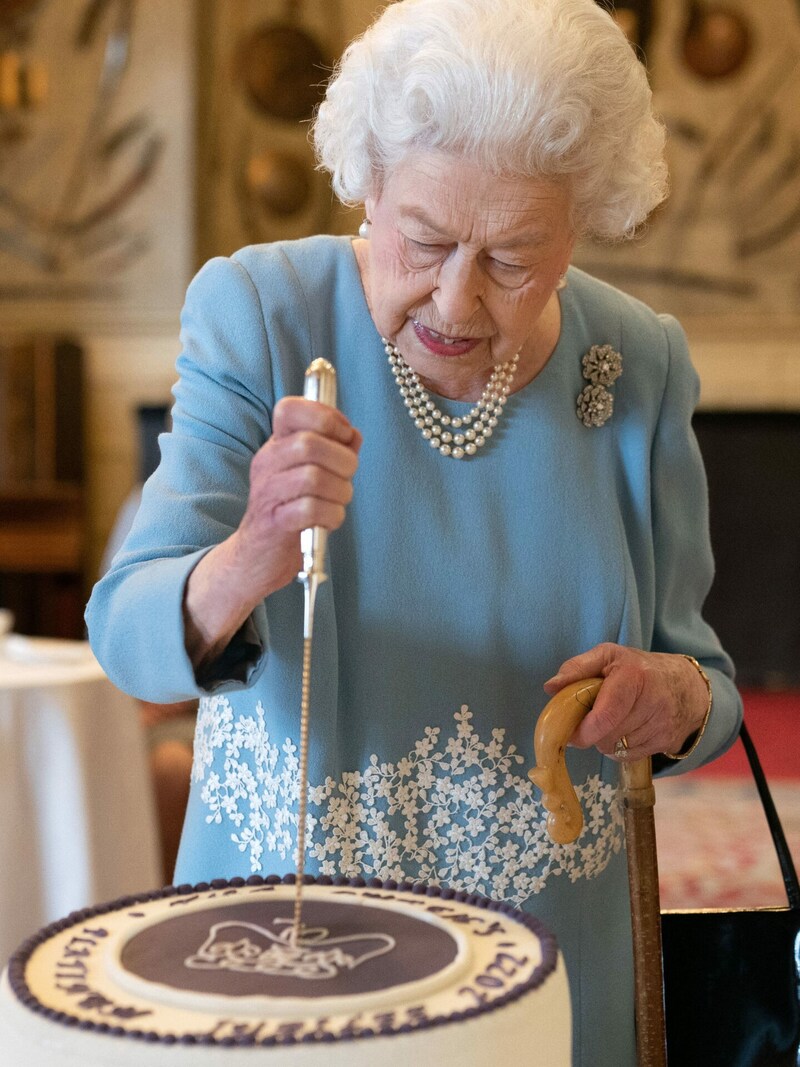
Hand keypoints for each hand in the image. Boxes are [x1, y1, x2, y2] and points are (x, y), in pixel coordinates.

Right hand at [232, 396, 361, 594]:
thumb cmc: (291, 509)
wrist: (258, 555)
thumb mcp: (311, 472)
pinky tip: (329, 519)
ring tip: (339, 501)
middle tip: (346, 477)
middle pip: (309, 443)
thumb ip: (334, 450)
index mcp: (277, 444)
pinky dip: (331, 515)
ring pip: (312, 477)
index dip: (325, 416)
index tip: (343, 437)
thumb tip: (353, 435)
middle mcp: (267, 462)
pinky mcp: (273, 523)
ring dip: (340, 491)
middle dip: (342, 461)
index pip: (289, 408)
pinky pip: (310, 510)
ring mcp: (267, 492)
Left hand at [543, 643, 709, 759]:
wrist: (686, 685)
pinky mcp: (668, 743)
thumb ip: (577, 668)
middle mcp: (654, 703)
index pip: (606, 716)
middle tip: (590, 720)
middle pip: (608, 737)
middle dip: (592, 733)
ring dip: (606, 740)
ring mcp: (663, 726)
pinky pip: (629, 756)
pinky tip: (625, 730)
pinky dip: (620, 748)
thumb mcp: (607, 655)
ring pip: (617, 749)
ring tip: (612, 720)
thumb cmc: (638, 668)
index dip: (584, 730)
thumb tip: (550, 687)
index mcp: (634, 677)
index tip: (571, 732)